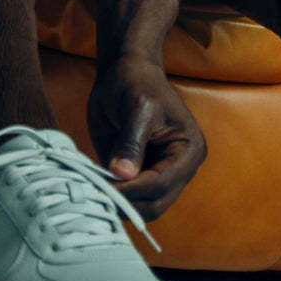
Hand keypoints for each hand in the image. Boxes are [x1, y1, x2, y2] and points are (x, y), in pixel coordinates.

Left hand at [87, 54, 206, 221]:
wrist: (125, 72)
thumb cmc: (136, 82)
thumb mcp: (137, 107)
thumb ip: (131, 142)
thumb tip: (121, 173)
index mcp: (189, 150)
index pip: (161, 183)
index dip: (132, 189)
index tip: (103, 186)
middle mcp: (179, 168)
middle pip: (154, 204)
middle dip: (126, 202)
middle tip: (94, 192)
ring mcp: (159, 174)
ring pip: (141, 208)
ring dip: (118, 204)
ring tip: (91, 191)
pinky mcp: (140, 175)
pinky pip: (128, 198)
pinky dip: (111, 198)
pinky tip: (93, 188)